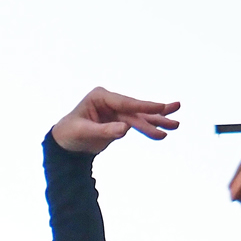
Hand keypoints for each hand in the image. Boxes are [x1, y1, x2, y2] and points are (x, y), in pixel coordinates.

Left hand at [51, 88, 179, 154]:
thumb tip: (125, 130)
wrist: (64, 144)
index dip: (143, 107)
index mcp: (100, 97)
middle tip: (174, 116)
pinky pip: (137, 124)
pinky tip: (163, 128)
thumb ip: (104, 131)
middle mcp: (110, 101)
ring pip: (139, 117)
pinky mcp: (119, 121)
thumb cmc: (69, 134)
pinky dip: (150, 127)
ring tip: (175, 125)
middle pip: (135, 110)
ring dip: (157, 122)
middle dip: (154, 115)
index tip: (160, 108)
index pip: (125, 103)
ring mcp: (116, 111)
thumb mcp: (84, 133)